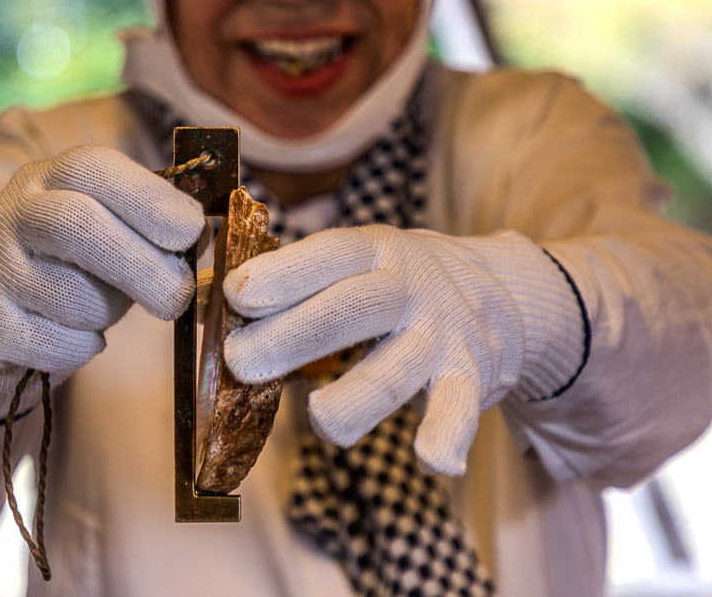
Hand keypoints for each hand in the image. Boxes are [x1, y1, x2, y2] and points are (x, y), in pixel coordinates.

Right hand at [0, 145, 206, 378]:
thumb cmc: (78, 269)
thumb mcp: (111, 232)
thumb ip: (151, 229)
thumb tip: (202, 236)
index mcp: (50, 176)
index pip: (93, 168)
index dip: (148, 198)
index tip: (192, 231)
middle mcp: (11, 210)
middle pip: (75, 224)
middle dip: (140, 264)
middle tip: (178, 296)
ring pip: (69, 295)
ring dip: (107, 312)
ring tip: (104, 310)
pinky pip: (53, 342)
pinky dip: (82, 347)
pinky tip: (76, 337)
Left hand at [222, 225, 579, 474]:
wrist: (497, 293)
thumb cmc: (389, 284)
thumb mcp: (353, 263)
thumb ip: (297, 286)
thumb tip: (214, 311)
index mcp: (370, 250)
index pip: (327, 254)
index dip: (282, 273)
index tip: (237, 295)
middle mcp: (407, 288)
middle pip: (352, 308)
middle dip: (293, 335)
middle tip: (240, 362)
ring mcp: (439, 334)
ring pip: (396, 369)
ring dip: (356, 396)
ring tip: (320, 418)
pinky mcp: (468, 379)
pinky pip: (459, 410)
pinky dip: (449, 436)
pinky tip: (435, 461)